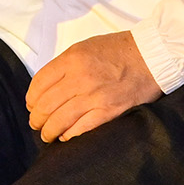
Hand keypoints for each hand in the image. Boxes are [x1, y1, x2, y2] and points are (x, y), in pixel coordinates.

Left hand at [26, 31, 162, 142]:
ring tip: (47, 135)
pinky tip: (66, 137)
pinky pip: (81, 129)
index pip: (39, 83)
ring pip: (59, 120)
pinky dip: (69, 135)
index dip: (31, 99)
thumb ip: (65, 65)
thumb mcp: (85, 47)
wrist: (152, 55)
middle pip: (46, 105)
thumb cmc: (119, 49)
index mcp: (72, 59)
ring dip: (49, 131)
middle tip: (36, 123)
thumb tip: (47, 88)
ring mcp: (94, 96)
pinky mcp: (109, 111)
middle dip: (36, 118)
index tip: (32, 105)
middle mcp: (80, 78)